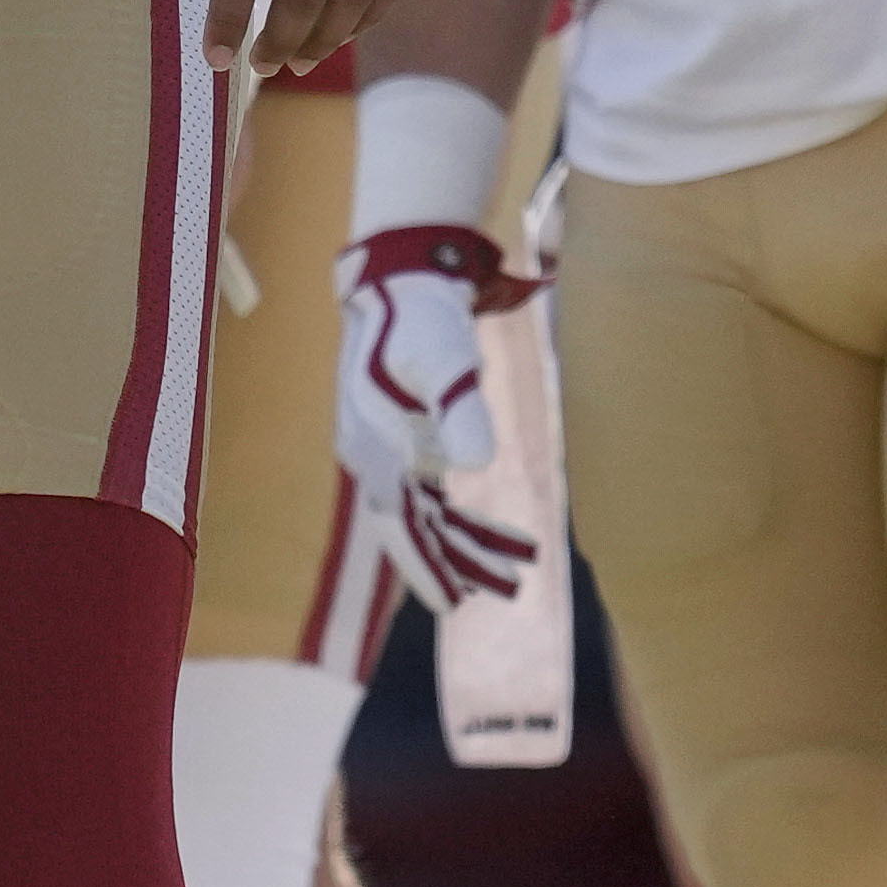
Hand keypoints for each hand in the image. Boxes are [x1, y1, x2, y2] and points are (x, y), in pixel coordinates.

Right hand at [334, 223, 539, 607]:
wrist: (404, 279)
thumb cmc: (421, 321)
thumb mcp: (444, 364)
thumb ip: (459, 413)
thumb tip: (475, 465)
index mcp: (374, 450)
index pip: (398, 525)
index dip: (425, 568)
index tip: (452, 606)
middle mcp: (373, 458)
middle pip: (415, 528)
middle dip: (458, 564)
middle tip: (507, 594)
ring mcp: (387, 448)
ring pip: (427, 514)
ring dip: (467, 543)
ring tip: (513, 574)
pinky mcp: (406, 436)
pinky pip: (433, 492)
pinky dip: (462, 515)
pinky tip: (494, 532)